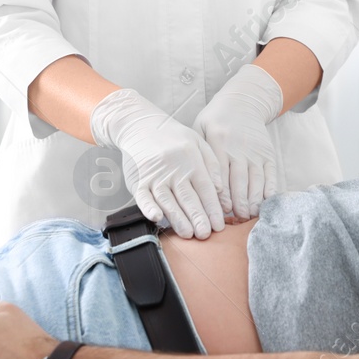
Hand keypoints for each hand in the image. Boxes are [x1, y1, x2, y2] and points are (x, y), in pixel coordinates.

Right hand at [90, 87, 225, 237]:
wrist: (141, 125)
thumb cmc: (173, 137)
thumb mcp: (198, 142)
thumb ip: (212, 164)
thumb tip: (220, 189)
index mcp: (191, 160)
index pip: (205, 189)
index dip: (213, 208)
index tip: (220, 224)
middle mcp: (174, 169)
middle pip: (188, 197)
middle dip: (198, 218)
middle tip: (206, 234)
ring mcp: (155, 175)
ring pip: (168, 201)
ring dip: (178, 219)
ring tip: (188, 234)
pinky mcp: (138, 180)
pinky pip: (143, 196)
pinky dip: (148, 207)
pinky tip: (156, 218)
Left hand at [193, 63, 282, 219]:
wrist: (242, 101)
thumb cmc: (215, 120)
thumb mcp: (199, 129)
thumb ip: (197, 154)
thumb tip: (192, 183)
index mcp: (219, 142)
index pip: (220, 174)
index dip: (222, 195)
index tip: (221, 211)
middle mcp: (239, 147)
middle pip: (240, 180)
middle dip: (239, 203)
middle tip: (236, 220)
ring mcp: (256, 151)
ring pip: (257, 180)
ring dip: (254, 200)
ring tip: (249, 215)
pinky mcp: (268, 153)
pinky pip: (271, 174)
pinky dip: (269, 190)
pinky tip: (265, 203)